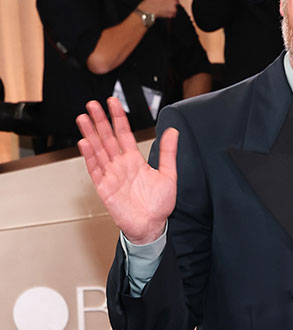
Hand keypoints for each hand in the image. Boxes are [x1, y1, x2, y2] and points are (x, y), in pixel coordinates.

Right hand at [76, 97, 177, 244]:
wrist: (151, 226)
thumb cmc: (159, 205)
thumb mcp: (169, 175)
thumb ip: (168, 153)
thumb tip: (173, 132)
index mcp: (135, 160)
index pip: (124, 133)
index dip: (118, 118)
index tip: (113, 103)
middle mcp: (121, 165)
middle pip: (107, 138)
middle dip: (100, 121)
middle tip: (93, 104)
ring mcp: (111, 175)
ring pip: (98, 150)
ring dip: (90, 134)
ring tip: (83, 118)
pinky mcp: (104, 187)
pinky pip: (95, 169)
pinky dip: (90, 157)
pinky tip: (85, 143)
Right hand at [139, 0, 178, 18]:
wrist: (149, 8)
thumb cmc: (150, 1)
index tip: (168, 2)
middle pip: (176, 1)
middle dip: (172, 5)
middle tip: (166, 8)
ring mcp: (174, 3)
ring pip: (175, 8)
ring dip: (171, 10)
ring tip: (163, 10)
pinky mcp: (174, 10)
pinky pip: (173, 14)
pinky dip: (170, 15)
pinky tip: (163, 14)